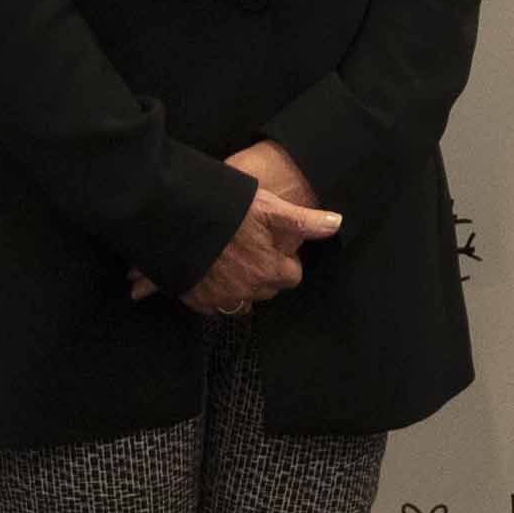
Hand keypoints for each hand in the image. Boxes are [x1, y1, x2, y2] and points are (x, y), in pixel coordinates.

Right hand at [180, 151, 340, 317]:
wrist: (177, 220)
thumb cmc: (227, 212)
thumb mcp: (270, 208)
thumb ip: (304, 220)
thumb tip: (336, 223)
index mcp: (270, 270)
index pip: (291, 276)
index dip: (285, 261)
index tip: (274, 248)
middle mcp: (248, 290)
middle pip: (266, 290)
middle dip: (262, 275)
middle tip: (250, 252)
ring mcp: (221, 297)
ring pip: (240, 301)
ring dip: (239, 287)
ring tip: (229, 264)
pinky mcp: (197, 299)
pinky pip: (212, 304)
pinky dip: (212, 293)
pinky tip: (208, 273)